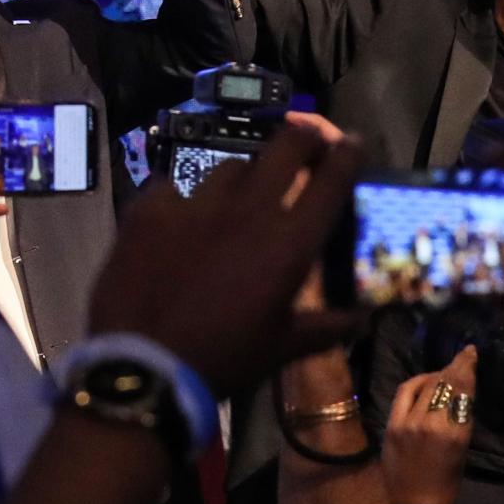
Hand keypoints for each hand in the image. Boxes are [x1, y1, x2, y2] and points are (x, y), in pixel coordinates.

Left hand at [86, 119, 360, 397]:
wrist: (141, 365)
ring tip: (237, 198)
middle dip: (302, 138)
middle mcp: (247, 212)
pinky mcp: (149, 209)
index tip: (351, 142)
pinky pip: (171, 187)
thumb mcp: (280, 347)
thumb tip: (362, 321)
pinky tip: (175, 218)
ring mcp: (195, 205)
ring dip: (243, 179)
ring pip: (230, 169)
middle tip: (306, 142)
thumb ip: (324, 328)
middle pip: (284, 149)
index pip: (330, 182)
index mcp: (288, 244)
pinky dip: (180, 199)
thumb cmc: (222, 359)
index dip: (346, 155)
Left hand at [383, 345, 478, 503]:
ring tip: (447, 370)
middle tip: (463, 356)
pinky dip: (416, 383)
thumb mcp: (462, 452)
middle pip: (444, 384)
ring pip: (424, 386)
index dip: (466, 368)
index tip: (470, 353)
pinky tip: (425, 380)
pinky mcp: (391, 424)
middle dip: (454, 367)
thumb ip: (460, 421)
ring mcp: (407, 422)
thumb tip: (460, 396)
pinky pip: (404, 393)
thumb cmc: (446, 484)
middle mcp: (430, 423)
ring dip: (437, 374)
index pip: (461, 391)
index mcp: (454, 433)